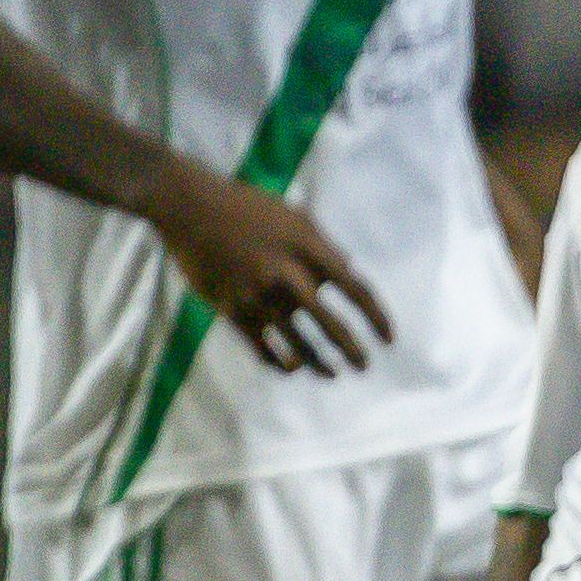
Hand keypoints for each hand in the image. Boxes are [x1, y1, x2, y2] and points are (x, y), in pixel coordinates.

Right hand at [146, 165, 392, 375]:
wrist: (190, 206)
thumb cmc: (248, 207)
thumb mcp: (296, 217)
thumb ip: (324, 246)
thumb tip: (349, 271)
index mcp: (309, 247)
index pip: (355, 288)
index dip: (376, 317)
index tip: (389, 338)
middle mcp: (286, 273)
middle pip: (330, 322)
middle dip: (351, 349)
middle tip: (364, 365)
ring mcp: (257, 293)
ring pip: (296, 343)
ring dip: (318, 364)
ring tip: (334, 374)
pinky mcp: (231, 308)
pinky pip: (262, 348)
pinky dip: (279, 362)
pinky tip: (291, 367)